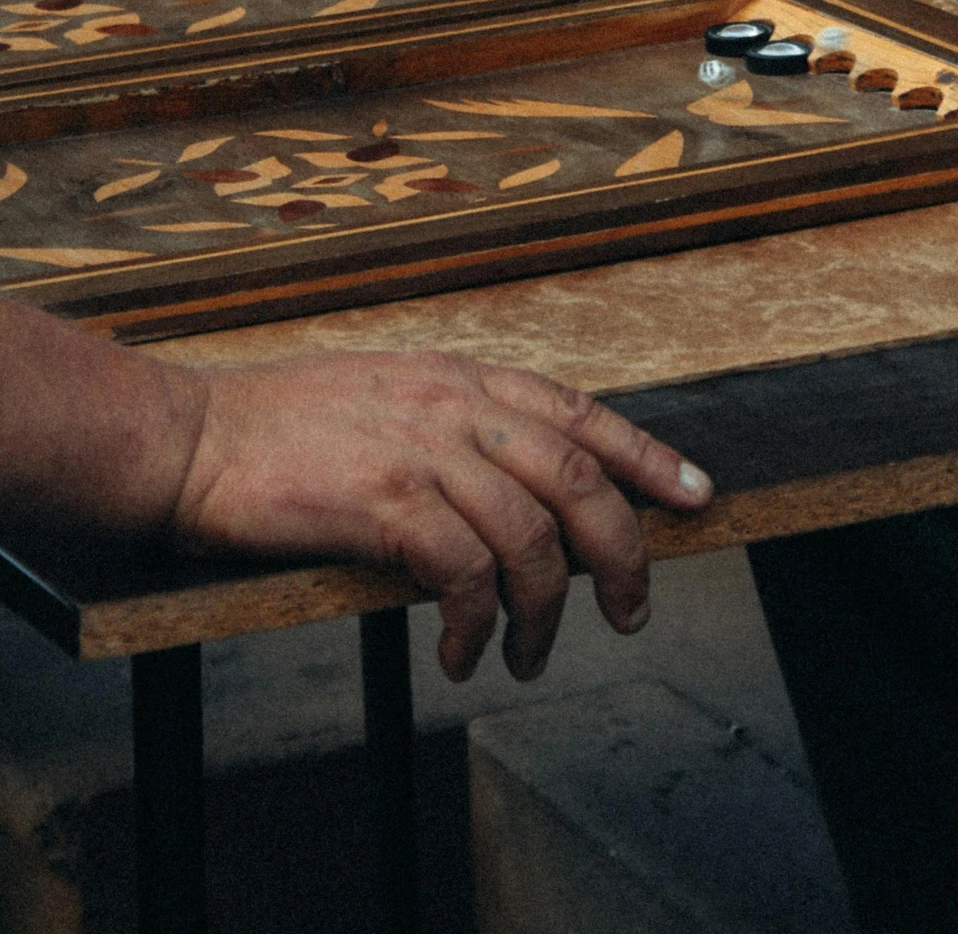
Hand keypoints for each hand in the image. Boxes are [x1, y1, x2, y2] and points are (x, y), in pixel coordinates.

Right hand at [171, 352, 712, 682]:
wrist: (188, 438)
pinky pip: (466, 575)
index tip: (696, 493)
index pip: (581, 412)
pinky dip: (478, 626)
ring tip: (528, 656)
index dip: (647, 456)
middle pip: (577, 480)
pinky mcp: (385, 502)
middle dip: (623, 551)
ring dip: (547, 612)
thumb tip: (518, 480)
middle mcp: (455, 404)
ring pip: (533, 536)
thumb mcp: (386, 396)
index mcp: (460, 376)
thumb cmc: (278, 427)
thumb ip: (454, 424)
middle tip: (631, 610)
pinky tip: (464, 654)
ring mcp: (423, 449)